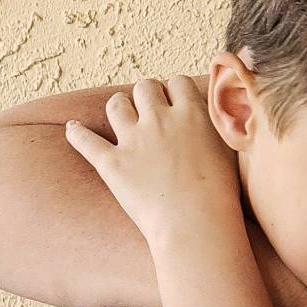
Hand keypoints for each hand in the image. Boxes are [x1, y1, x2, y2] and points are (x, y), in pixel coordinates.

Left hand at [64, 77, 240, 246]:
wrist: (197, 223)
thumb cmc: (222, 194)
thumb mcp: (234, 151)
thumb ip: (226, 128)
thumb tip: (230, 117)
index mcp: (191, 114)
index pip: (177, 82)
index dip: (175, 90)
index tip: (176, 101)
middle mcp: (160, 119)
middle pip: (145, 87)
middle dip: (147, 94)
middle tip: (150, 108)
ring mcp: (133, 140)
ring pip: (116, 105)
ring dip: (119, 106)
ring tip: (121, 114)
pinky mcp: (112, 163)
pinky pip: (85, 140)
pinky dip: (76, 133)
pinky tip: (72, 128)